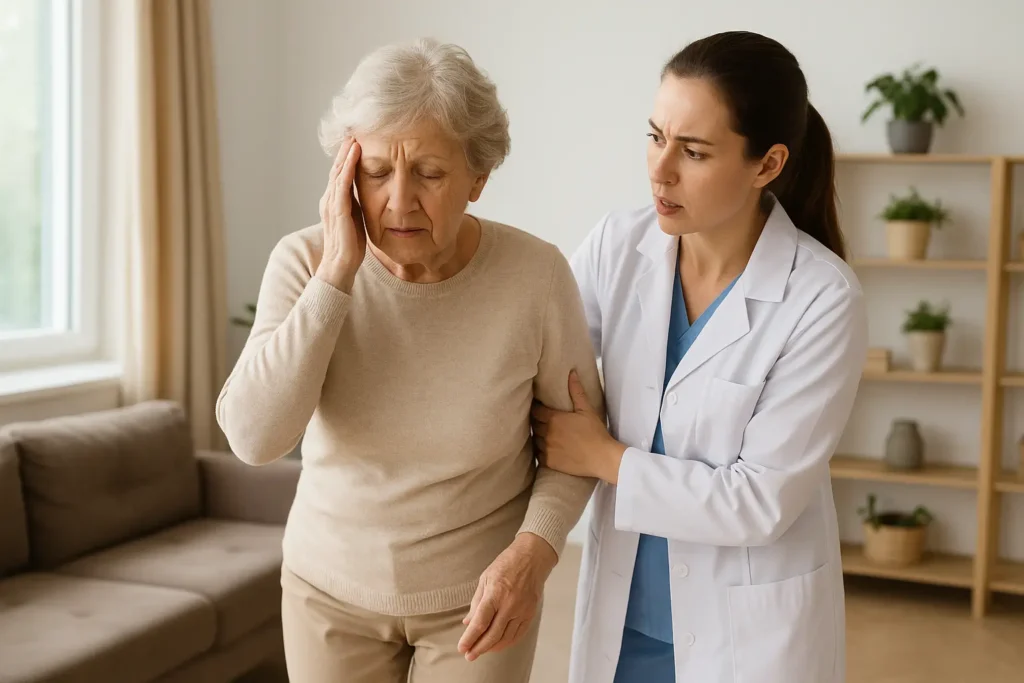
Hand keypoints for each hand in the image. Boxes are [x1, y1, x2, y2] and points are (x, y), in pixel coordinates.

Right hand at [315, 137, 365, 293]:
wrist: (340, 267)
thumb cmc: (350, 247)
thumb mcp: (357, 219)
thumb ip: (358, 205)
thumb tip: (370, 192)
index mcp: (334, 202)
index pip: (340, 174)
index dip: (347, 158)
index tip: (356, 142)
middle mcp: (329, 200)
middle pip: (337, 169)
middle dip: (345, 150)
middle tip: (354, 132)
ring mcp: (331, 205)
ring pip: (337, 173)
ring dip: (346, 154)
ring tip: (354, 137)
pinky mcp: (337, 211)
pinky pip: (342, 185)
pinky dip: (347, 168)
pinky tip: (354, 156)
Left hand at [457, 532, 555, 660]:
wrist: (532, 557)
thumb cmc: (507, 564)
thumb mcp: (485, 578)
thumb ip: (476, 602)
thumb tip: (468, 622)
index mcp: (495, 593)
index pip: (480, 622)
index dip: (470, 638)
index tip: (462, 647)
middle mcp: (510, 604)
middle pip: (493, 634)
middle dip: (479, 648)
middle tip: (469, 655)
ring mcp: (522, 610)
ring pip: (506, 638)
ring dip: (492, 648)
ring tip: (480, 651)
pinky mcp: (530, 613)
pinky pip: (518, 634)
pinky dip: (507, 643)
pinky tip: (497, 645)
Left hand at [531, 370, 625, 483]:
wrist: (601, 458)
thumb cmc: (595, 433)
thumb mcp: (587, 409)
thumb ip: (576, 391)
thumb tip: (571, 373)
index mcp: (553, 419)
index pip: (535, 410)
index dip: (536, 408)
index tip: (538, 407)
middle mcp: (546, 433)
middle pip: (534, 424)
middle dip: (536, 421)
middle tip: (541, 420)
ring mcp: (546, 448)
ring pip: (534, 439)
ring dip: (538, 435)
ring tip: (544, 434)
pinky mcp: (549, 462)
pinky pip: (538, 454)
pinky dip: (540, 451)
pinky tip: (547, 448)